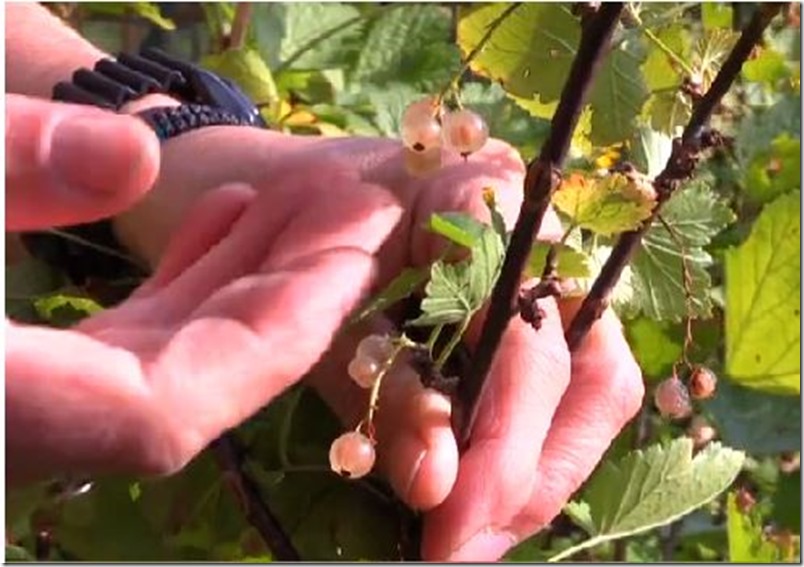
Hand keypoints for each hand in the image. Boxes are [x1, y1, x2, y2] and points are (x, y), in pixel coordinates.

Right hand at [5, 105, 402, 483]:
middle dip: (285, 298)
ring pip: (157, 358)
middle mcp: (23, 431)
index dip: (278, 338)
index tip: (358, 259)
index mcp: (0, 411)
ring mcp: (27, 406)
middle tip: (355, 217)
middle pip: (189, 385)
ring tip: (299, 205)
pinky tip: (223, 219)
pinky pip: (123, 342)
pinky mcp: (23, 373)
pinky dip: (180, 283)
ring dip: (238, 281)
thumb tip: (134, 155)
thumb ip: (2, 167)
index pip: (166, 412)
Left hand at [115, 127, 643, 560]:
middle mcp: (540, 233)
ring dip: (541, 474)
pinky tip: (477, 499)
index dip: (507, 432)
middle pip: (590, 369)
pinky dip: (529, 451)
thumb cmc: (304, 233)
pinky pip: (569, 392)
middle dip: (532, 472)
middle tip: (462, 544)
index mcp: (478, 200)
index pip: (527, 327)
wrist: (301, 194)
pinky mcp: (544, 313)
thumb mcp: (324, 315)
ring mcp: (553, 271)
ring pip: (594, 387)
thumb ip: (388, 397)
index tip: (453, 516)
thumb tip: (439, 490)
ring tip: (469, 535)